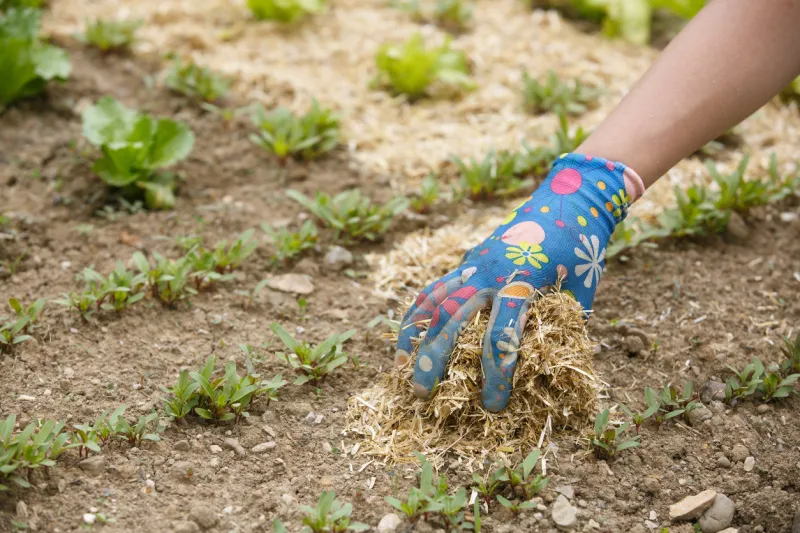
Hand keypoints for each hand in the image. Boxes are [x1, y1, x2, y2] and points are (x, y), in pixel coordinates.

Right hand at [394, 153, 644, 411]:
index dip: (496, 375)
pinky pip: (435, 287)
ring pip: (433, 301)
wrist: (567, 200)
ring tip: (400, 369)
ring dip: (415, 336)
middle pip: (451, 321)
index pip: (501, 338)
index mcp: (522, 285)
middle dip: (435, 360)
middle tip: (424, 395)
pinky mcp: (466, 260)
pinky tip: (408, 334)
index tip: (492, 404)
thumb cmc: (580, 251)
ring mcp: (473, 265)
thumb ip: (563, 329)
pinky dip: (418, 312)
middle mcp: (490, 275)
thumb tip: (551, 371)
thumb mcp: (580, 293)